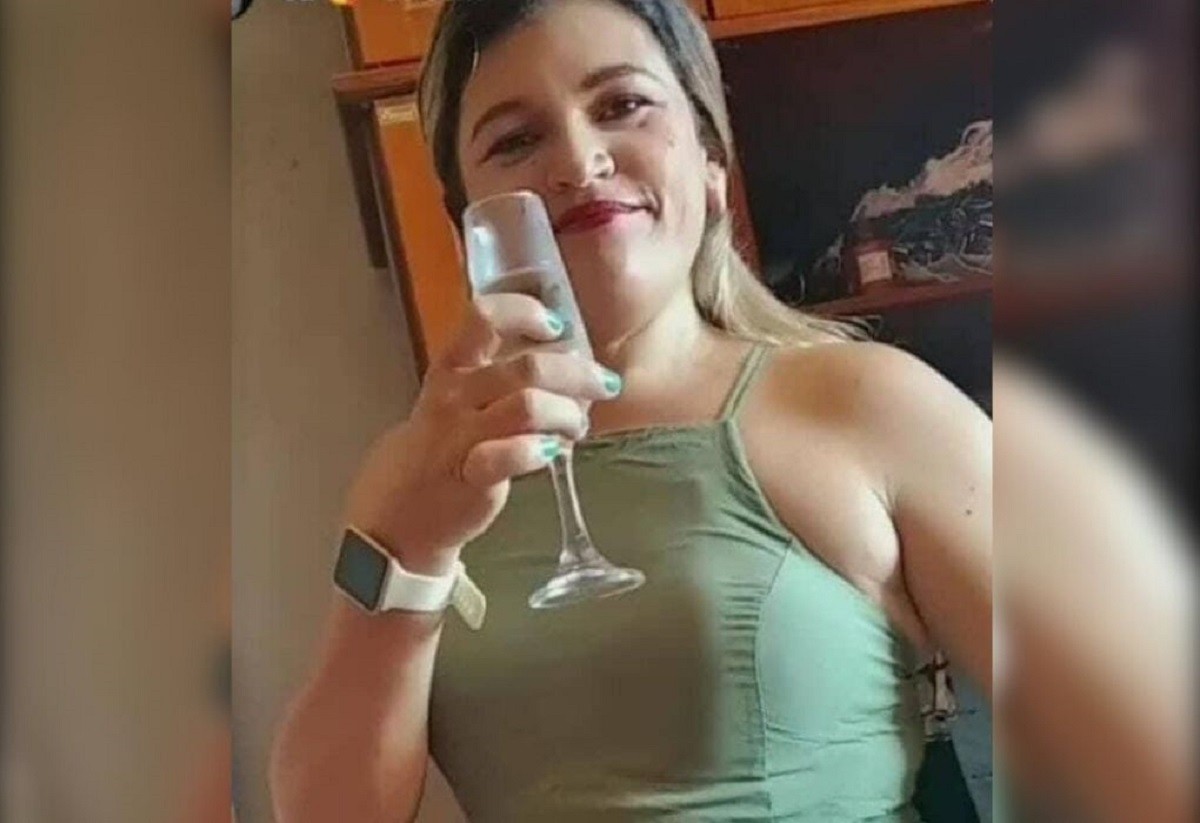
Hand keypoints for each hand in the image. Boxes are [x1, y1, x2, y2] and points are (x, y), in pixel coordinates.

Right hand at [343, 293, 619, 574]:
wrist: (397, 512)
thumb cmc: (440, 448)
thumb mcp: (456, 400)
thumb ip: (499, 377)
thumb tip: (564, 360)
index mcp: (451, 367)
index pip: (484, 318)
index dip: (525, 312)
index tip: (556, 325)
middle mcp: (454, 395)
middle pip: (527, 367)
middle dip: (577, 372)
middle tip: (604, 384)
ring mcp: (461, 436)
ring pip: (528, 406)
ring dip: (568, 413)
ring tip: (578, 426)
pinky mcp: (472, 476)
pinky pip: (514, 454)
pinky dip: (542, 449)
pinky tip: (552, 453)